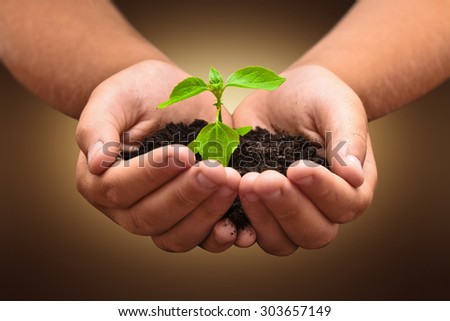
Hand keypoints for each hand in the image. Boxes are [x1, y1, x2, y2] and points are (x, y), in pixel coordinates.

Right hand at [76, 60, 251, 251]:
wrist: (167, 95)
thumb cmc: (136, 93)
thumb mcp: (113, 98)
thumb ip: (97, 127)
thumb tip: (95, 164)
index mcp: (99, 181)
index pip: (120, 188)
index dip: (153, 174)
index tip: (184, 153)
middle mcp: (126, 207)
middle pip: (150, 218)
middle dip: (186, 196)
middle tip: (216, 171)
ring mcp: (160, 215)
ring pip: (177, 236)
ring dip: (206, 215)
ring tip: (232, 184)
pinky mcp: (191, 214)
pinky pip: (202, 238)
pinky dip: (221, 235)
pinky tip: (241, 224)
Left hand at [232, 65, 377, 255]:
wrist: (284, 94)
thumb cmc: (318, 97)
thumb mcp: (338, 107)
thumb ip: (348, 139)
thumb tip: (353, 177)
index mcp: (351, 186)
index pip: (345, 204)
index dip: (322, 192)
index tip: (297, 167)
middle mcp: (322, 208)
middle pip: (314, 233)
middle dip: (287, 209)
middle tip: (263, 179)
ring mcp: (287, 212)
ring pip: (281, 241)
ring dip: (262, 219)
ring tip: (245, 183)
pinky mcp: (258, 208)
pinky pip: (250, 231)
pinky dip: (237, 225)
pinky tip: (224, 209)